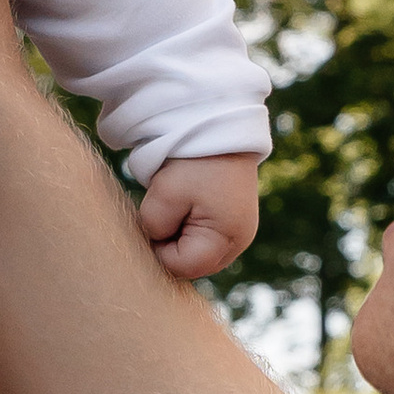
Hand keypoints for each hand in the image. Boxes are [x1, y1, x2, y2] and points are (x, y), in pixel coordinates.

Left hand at [138, 153, 260, 279]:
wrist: (219, 127)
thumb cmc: (193, 162)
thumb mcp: (164, 196)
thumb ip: (155, 228)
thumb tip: (157, 241)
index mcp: (225, 239)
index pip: (180, 266)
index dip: (158, 247)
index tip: (154, 216)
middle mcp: (239, 242)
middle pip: (192, 266)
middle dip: (171, 245)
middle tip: (165, 210)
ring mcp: (240, 232)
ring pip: (197, 253)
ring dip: (181, 236)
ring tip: (179, 204)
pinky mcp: (235, 221)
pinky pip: (206, 239)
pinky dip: (191, 227)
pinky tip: (188, 204)